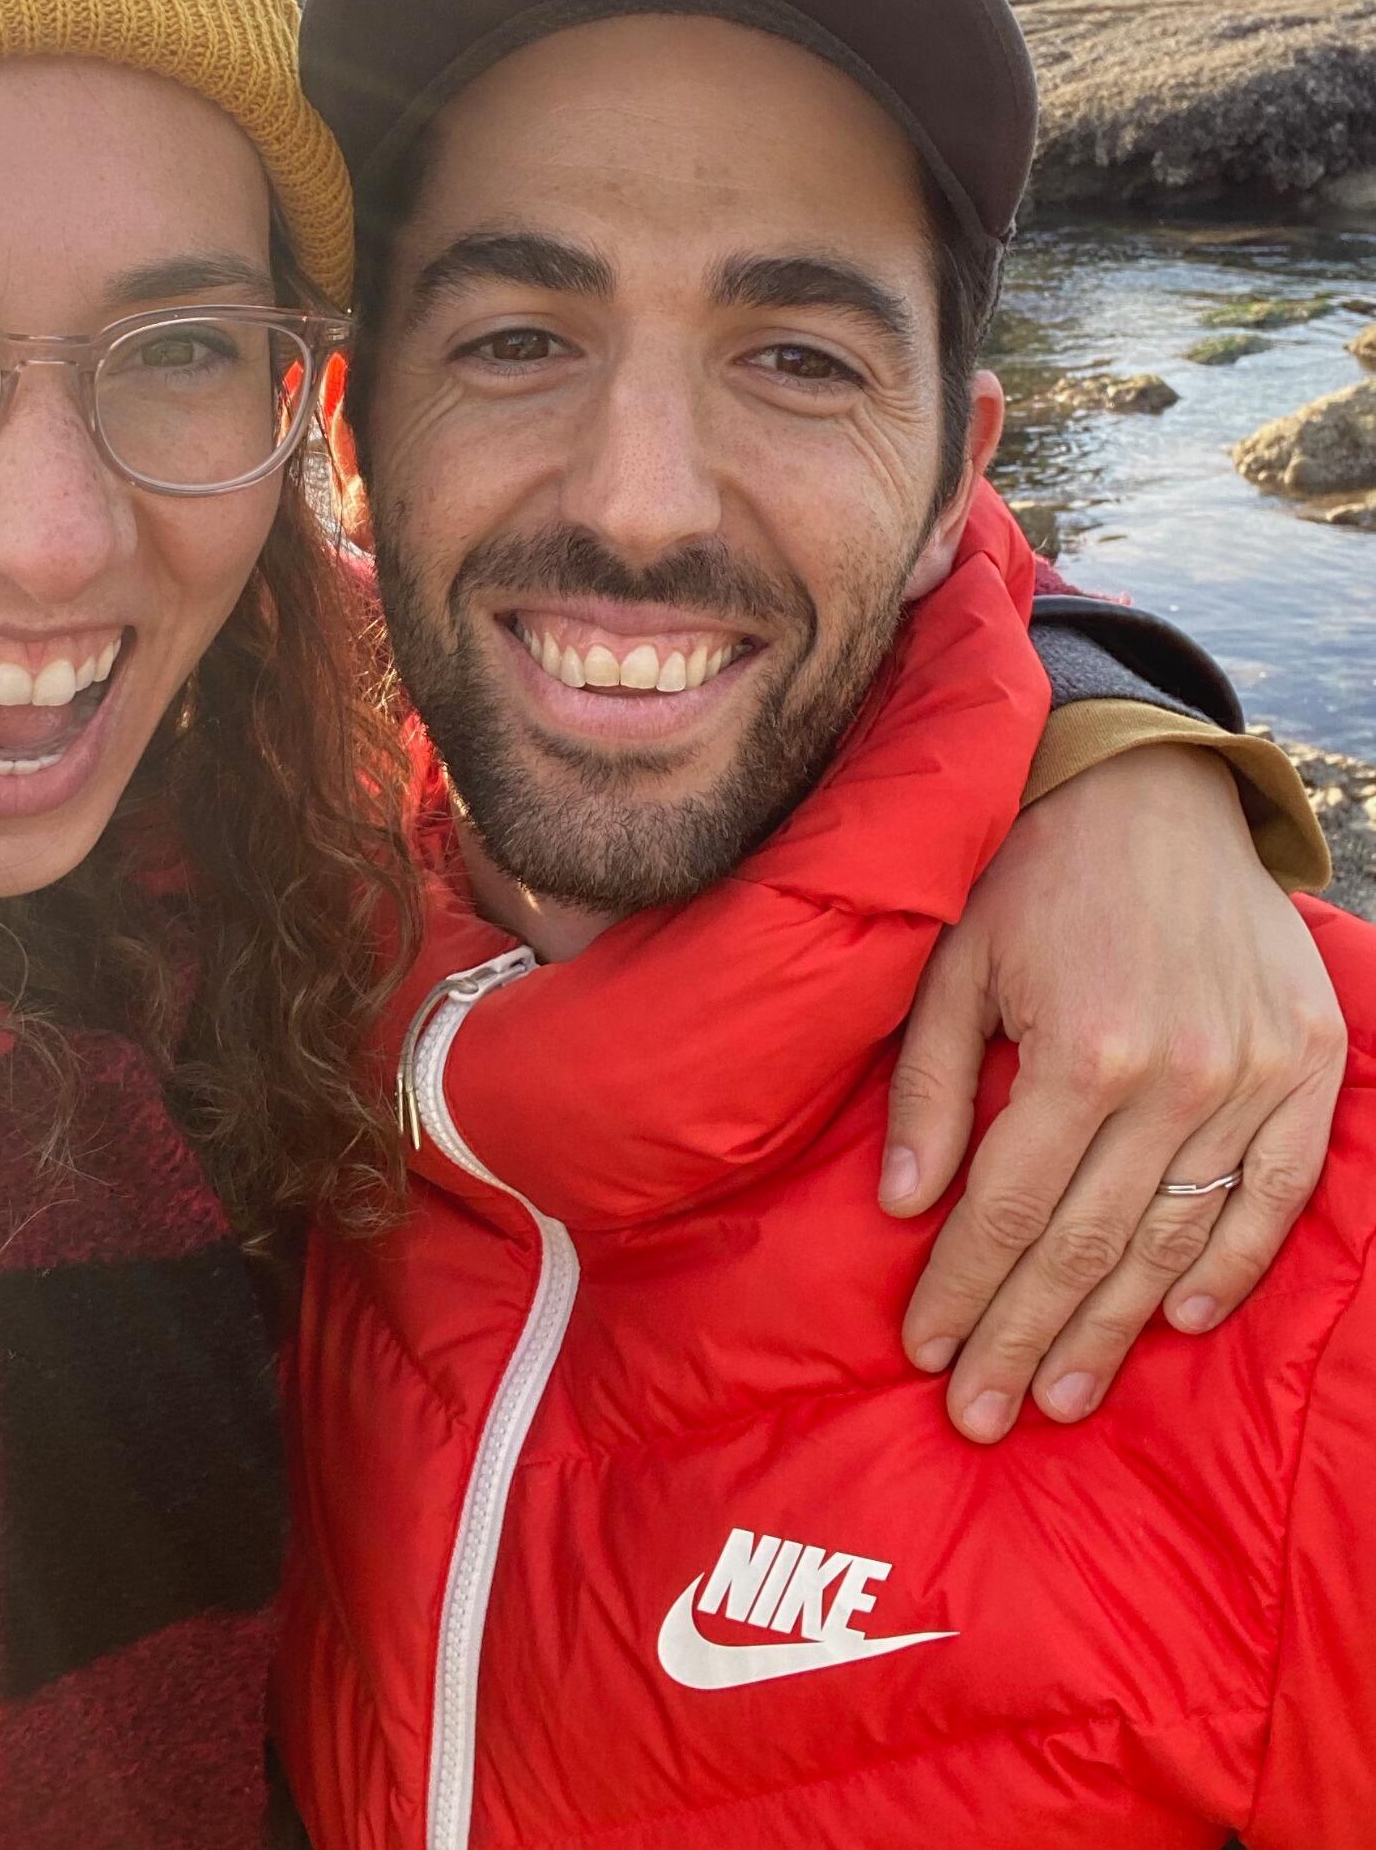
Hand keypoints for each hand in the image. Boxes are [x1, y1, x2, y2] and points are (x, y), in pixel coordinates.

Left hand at [882, 743, 1345, 1441]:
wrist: (1154, 791)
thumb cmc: (1034, 873)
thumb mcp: (954, 963)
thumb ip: (929, 1087)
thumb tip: (900, 1205)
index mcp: (1082, 1048)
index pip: (1008, 1209)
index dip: (961, 1288)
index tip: (923, 1351)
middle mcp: (1179, 1076)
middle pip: (1086, 1246)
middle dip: (1022, 1339)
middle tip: (980, 1418)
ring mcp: (1255, 1077)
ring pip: (1175, 1241)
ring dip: (1114, 1331)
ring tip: (1057, 1396)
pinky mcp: (1308, 1066)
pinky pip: (1276, 1195)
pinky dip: (1231, 1266)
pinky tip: (1180, 1323)